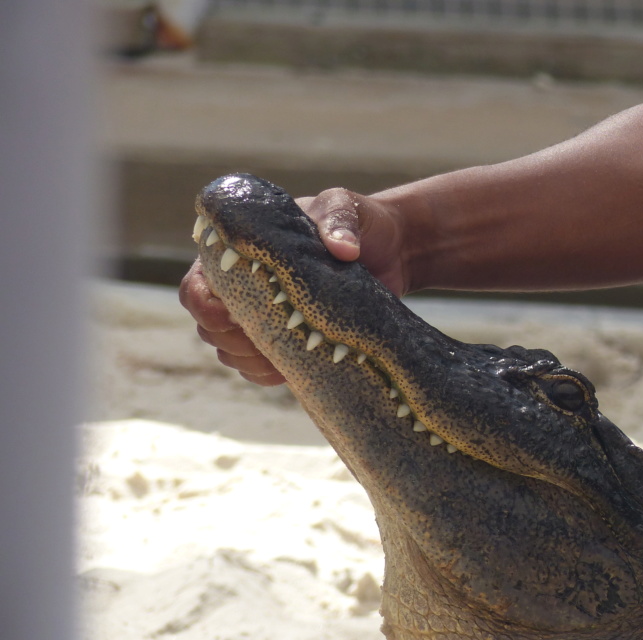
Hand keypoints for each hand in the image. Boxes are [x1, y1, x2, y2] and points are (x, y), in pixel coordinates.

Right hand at [179, 186, 406, 385]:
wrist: (391, 252)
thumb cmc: (360, 221)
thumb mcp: (346, 207)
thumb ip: (339, 219)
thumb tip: (343, 249)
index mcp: (238, 252)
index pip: (196, 287)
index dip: (204, 307)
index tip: (231, 315)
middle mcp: (241, 287)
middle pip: (208, 327)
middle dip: (230, 340)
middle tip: (266, 340)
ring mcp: (262, 318)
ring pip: (230, 353)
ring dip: (249, 361)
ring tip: (284, 357)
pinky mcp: (287, 343)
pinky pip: (259, 370)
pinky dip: (267, 375)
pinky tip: (290, 371)